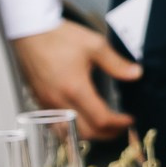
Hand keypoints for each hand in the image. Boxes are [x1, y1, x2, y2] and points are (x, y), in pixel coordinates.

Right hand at [10, 21, 140, 138]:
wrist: (29, 32)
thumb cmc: (59, 37)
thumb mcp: (94, 45)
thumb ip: (116, 63)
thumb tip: (136, 74)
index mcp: (75, 88)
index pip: (101, 119)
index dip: (118, 124)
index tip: (130, 120)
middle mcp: (59, 101)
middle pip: (85, 132)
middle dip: (107, 134)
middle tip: (121, 128)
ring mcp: (46, 103)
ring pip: (68, 133)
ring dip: (89, 135)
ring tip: (104, 128)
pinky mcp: (39, 101)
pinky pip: (55, 125)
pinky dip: (71, 129)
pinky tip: (80, 122)